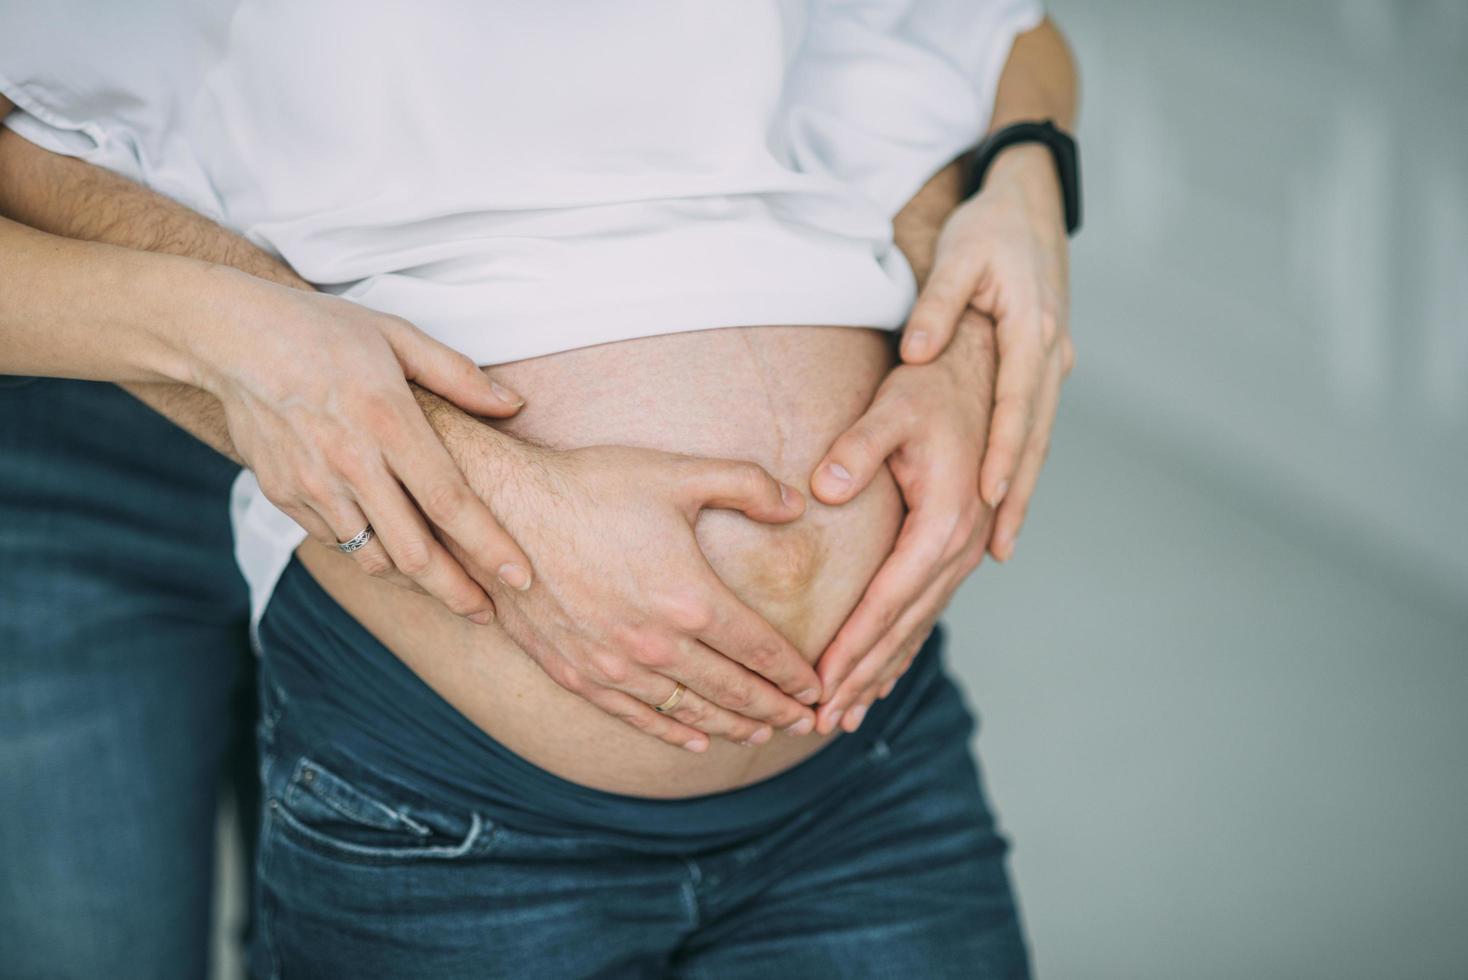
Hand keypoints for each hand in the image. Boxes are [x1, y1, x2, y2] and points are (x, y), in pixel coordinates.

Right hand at [187, 267, 531, 622]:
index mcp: (388, 422)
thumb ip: (458, 375)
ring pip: (374, 559)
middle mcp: (350, 463)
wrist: (231, 338)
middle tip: (488, 613)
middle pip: (414, 552)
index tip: (520, 577)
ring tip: (447, 587)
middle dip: (456, 592)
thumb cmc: (324, 331)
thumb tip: (513, 404)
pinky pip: (339, 543)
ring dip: (414, 581)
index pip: (450, 501)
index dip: (489, 546)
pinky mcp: (284, 497)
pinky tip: (394, 550)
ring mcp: (313, 486)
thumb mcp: (397, 336)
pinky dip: (371, 554)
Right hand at [448, 436, 822, 751]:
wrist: (501, 509)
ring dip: (732, 727)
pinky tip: (696, 741)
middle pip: (733, 691)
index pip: (761, 650)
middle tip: (806, 723)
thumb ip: (747, 484)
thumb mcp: (677, 473)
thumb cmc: (592, 485)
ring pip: (690, 710)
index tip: (817, 686)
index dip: (795, 674)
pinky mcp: (576, 673)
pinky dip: (673, 732)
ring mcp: (614, 665)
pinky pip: (636, 716)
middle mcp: (657, 644)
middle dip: (776, 709)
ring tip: (762, 735)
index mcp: (691, 599)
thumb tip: (800, 504)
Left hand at [807, 313, 998, 733]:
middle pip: (904, 628)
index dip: (852, 646)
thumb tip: (823, 488)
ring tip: (844, 718)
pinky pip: (928, 610)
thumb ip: (857, 448)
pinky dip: (901, 647)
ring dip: (881, 673)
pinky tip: (878, 676)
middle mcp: (962, 545)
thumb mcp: (893, 408)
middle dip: (861, 678)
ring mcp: (966, 549)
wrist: (984, 368)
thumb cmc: (933, 385)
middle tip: (820, 724)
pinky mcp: (959, 546)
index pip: (889, 600)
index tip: (817, 685)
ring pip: (918, 627)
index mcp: (946, 521)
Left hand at [899, 144, 1073, 561]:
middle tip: (999, 548)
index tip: (988, 504)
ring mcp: (1054, 364)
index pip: (1016, 412)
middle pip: (1033, 444)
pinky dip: (1022, 466)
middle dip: (1015, 501)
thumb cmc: (990, 227)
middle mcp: (1051, 358)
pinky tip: (1008, 498)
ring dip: (1022, 494)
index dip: (1002, 461)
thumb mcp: (960, 257)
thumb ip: (936, 305)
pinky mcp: (1045, 366)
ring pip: (1038, 443)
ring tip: (1003, 544)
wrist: (1030, 199)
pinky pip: (1034, 428)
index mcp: (1032, 336)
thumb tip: (915, 352)